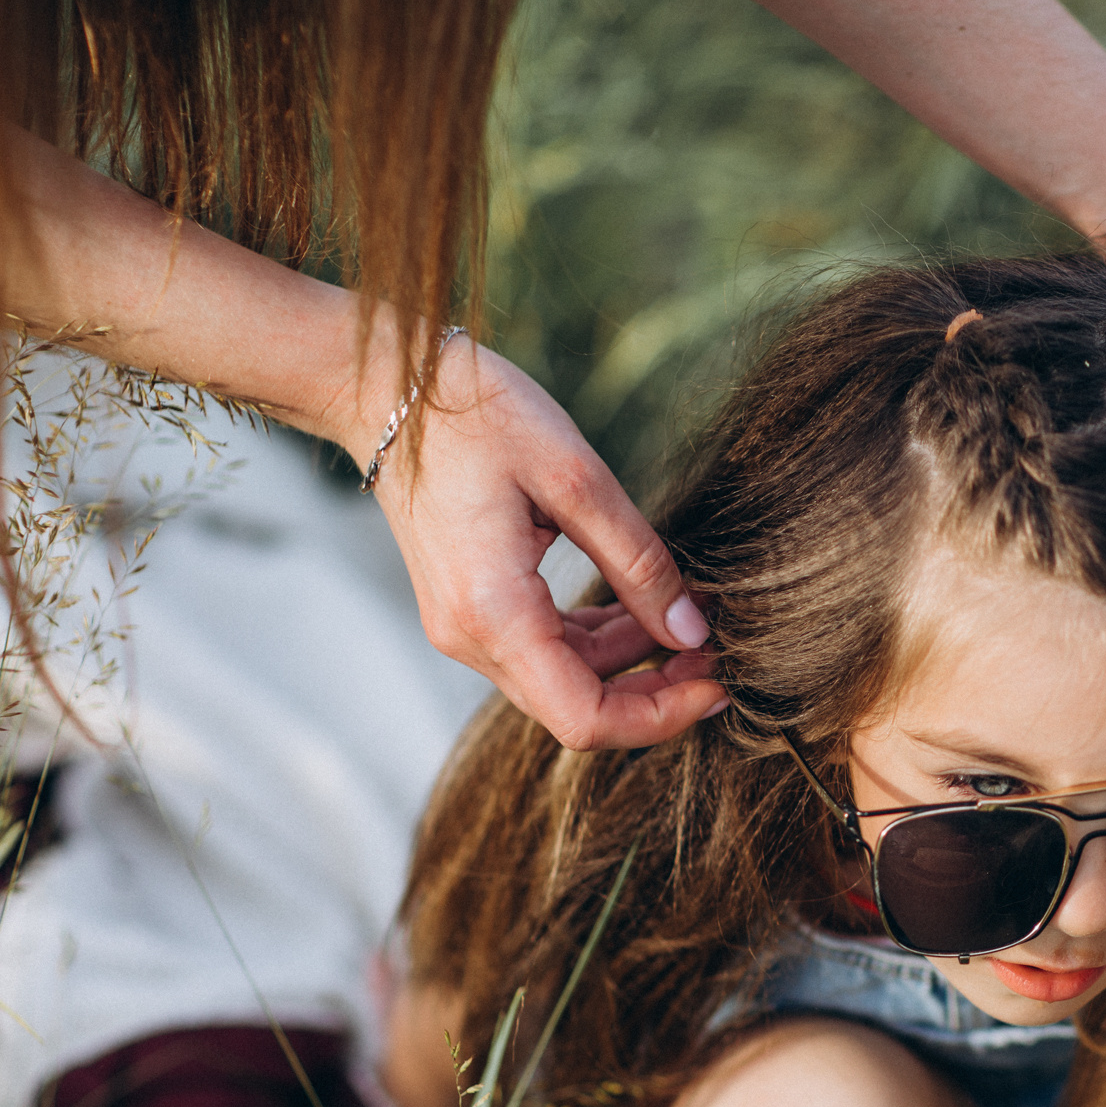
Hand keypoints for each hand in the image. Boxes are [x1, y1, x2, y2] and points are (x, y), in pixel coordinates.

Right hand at [367, 340, 729, 748]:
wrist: (387, 387)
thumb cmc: (476, 416)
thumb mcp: (577, 480)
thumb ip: (639, 564)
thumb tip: (692, 632)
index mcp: (493, 613)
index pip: (584, 719)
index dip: (660, 716)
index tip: (718, 685)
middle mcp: (470, 637)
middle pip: (576, 710)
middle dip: (654, 693)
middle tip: (718, 655)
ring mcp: (463, 628)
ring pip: (562, 683)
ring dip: (629, 665)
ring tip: (691, 622)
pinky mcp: (468, 609)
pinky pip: (542, 651)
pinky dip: (595, 641)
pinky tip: (639, 606)